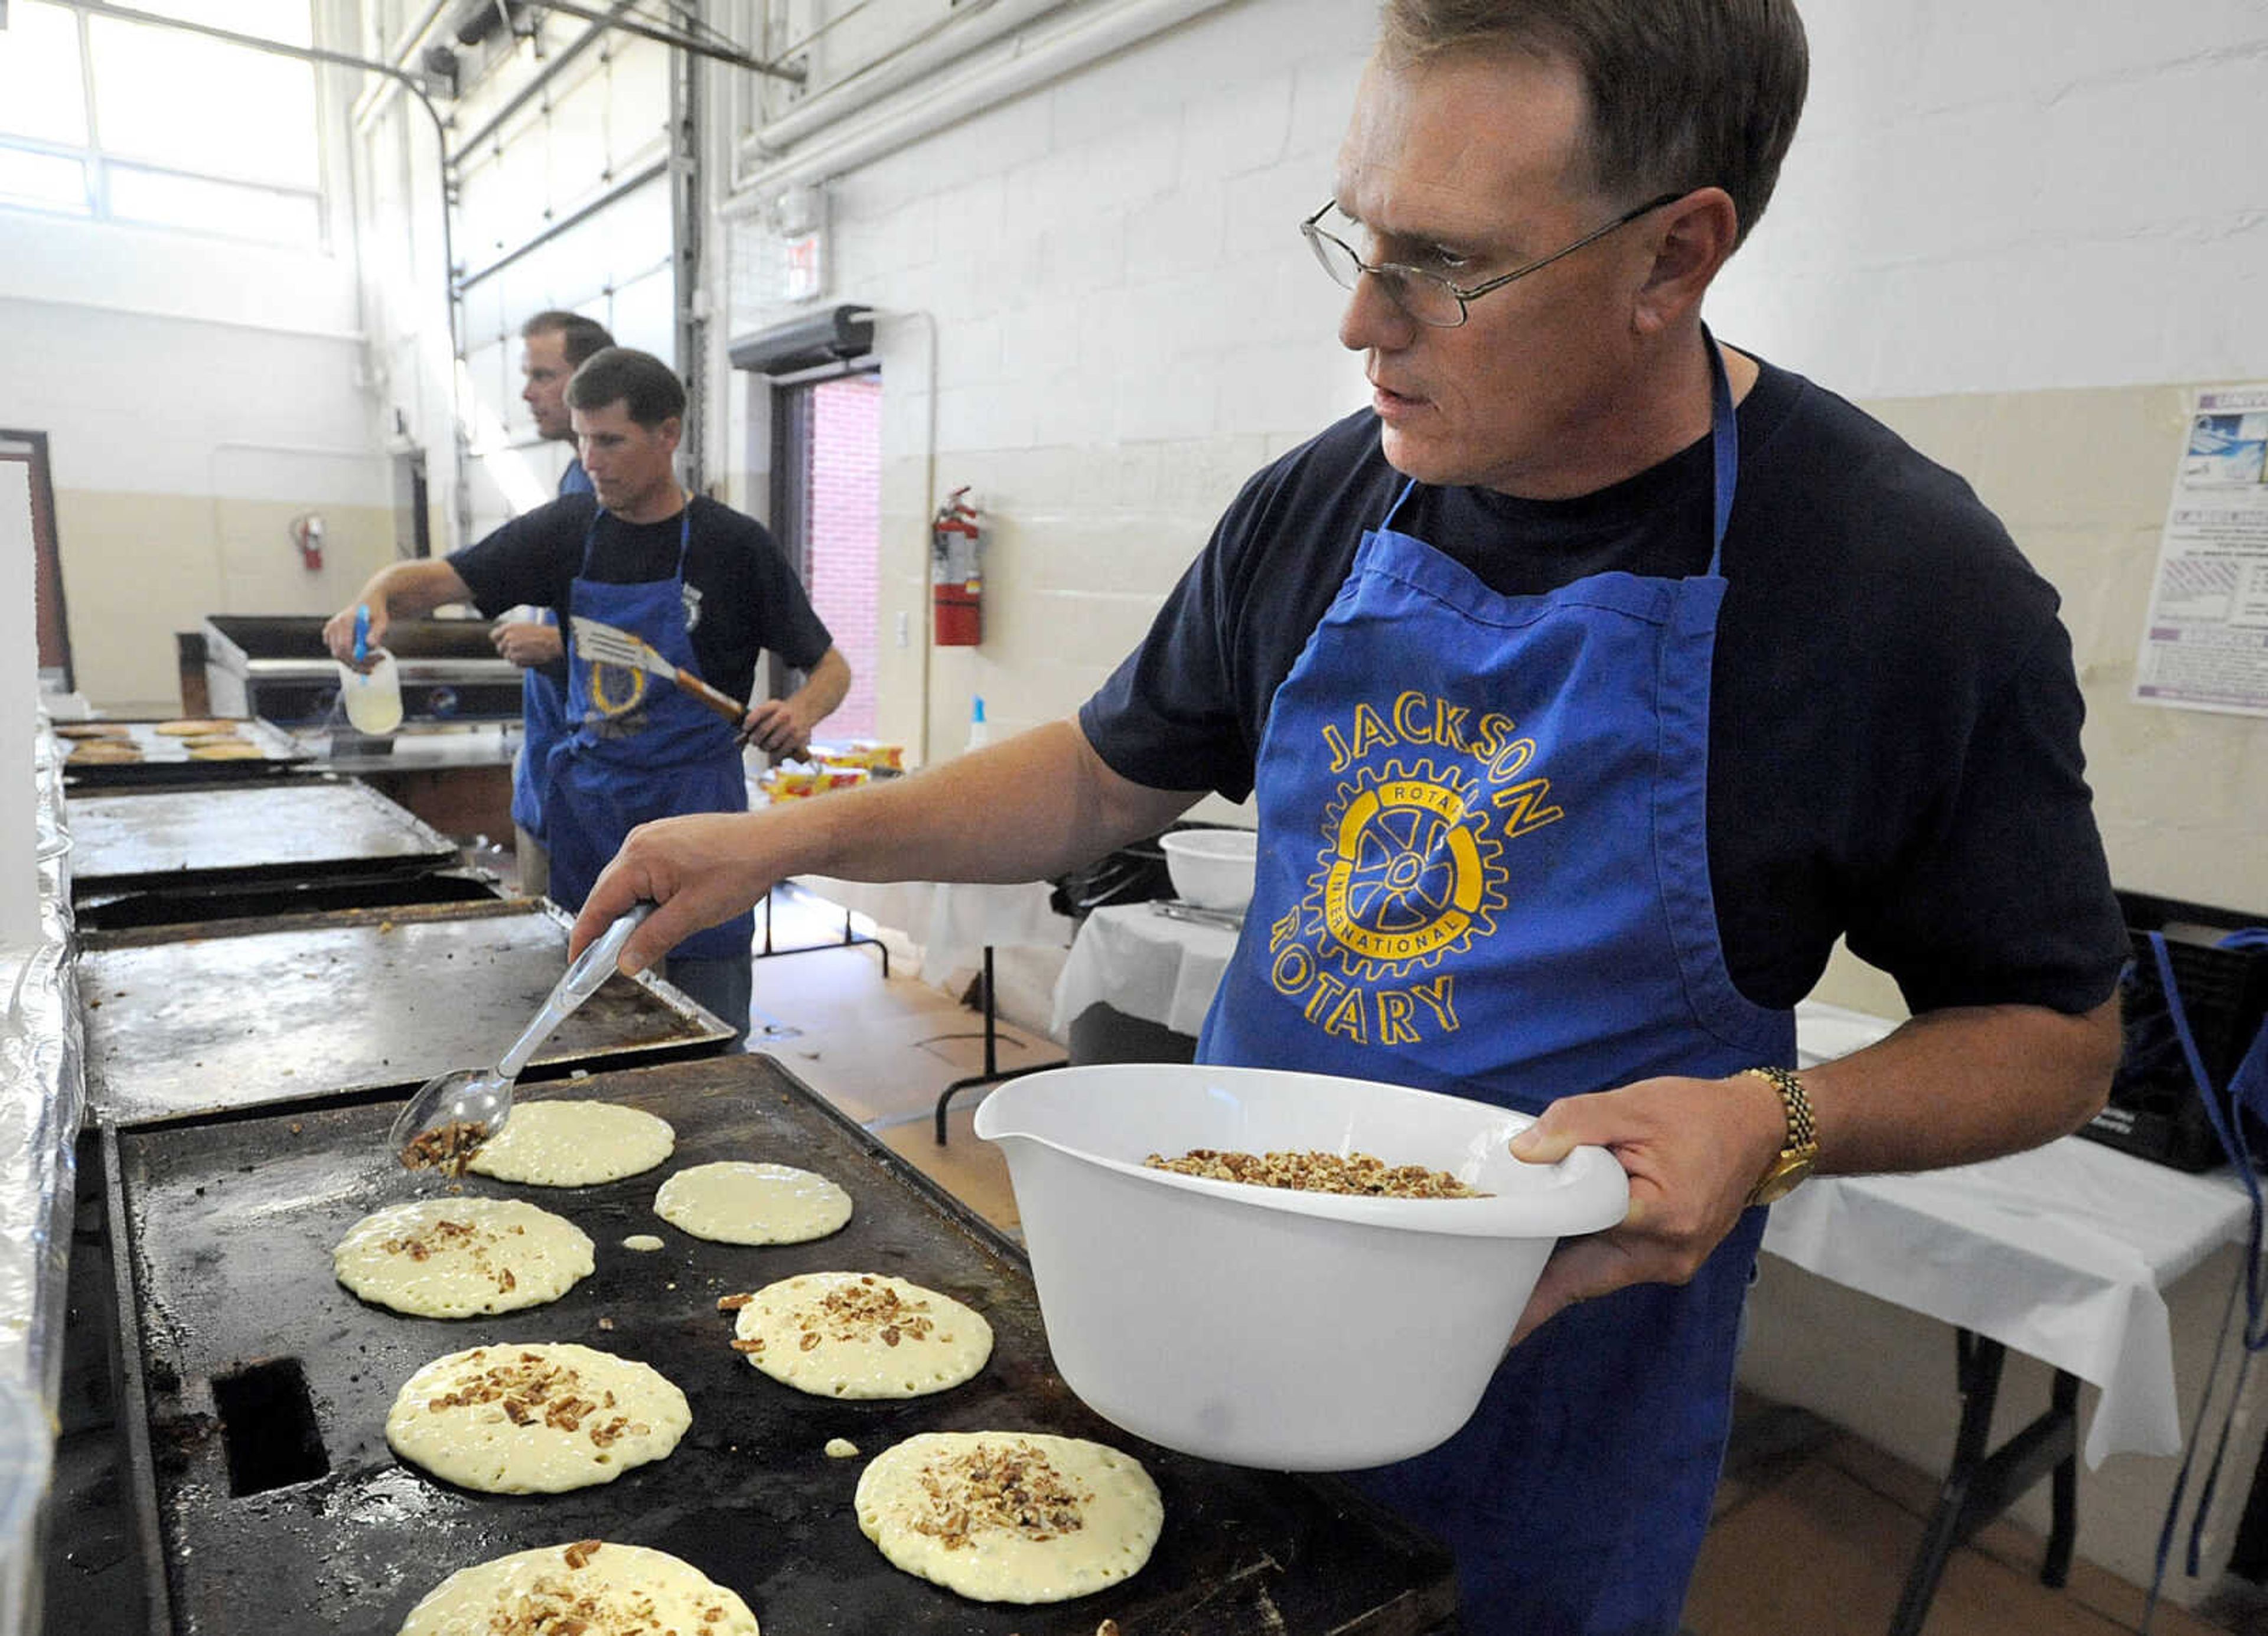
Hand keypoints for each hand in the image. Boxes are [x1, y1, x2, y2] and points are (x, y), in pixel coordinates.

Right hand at [323, 601, 387, 668]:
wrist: (369, 601)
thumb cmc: (376, 612)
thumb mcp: (381, 621)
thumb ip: (376, 632)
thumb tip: (370, 644)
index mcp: (345, 620)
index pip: (345, 647)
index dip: (356, 660)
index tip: (371, 666)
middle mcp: (335, 625)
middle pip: (339, 653)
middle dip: (356, 664)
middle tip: (372, 669)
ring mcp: (330, 629)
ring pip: (338, 655)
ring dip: (354, 662)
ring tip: (372, 660)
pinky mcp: (330, 633)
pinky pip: (337, 651)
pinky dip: (348, 657)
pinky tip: (363, 654)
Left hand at [490, 620, 563, 667]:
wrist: (554, 643)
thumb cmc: (544, 634)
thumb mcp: (525, 626)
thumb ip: (512, 631)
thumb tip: (505, 636)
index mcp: (509, 627)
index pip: (494, 636)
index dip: (499, 640)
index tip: (503, 642)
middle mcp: (508, 638)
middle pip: (500, 648)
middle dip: (508, 649)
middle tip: (519, 649)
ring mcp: (511, 649)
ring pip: (507, 657)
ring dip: (515, 657)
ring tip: (527, 653)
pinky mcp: (516, 659)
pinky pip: (515, 663)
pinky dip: (521, 662)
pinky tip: (530, 657)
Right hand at [569, 811, 788, 974]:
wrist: (772, 841)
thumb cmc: (738, 870)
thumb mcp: (693, 915)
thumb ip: (654, 939)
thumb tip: (624, 964)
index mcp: (638, 858)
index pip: (598, 904)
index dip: (585, 936)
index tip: (575, 962)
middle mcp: (639, 841)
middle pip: (608, 891)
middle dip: (606, 926)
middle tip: (604, 961)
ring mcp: (653, 836)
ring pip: (626, 882)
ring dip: (628, 910)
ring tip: (638, 938)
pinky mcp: (668, 838)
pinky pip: (643, 870)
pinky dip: (643, 894)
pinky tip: (659, 911)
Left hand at [739, 696, 820, 757]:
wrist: (806, 709)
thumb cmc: (783, 712)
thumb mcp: (770, 709)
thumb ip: (756, 721)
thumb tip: (738, 741)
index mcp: (774, 705)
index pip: (757, 714)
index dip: (748, 724)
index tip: (746, 729)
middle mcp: (783, 714)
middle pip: (762, 731)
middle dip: (755, 739)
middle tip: (754, 741)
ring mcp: (791, 727)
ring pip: (770, 743)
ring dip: (764, 748)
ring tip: (764, 746)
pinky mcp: (798, 738)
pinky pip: (781, 751)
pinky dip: (774, 755)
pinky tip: (772, 753)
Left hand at [1501, 1069, 1788, 1345]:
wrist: (1755, 1128)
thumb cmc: (1698, 1114)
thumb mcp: (1633, 1106)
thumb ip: (1574, 1124)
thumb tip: (1522, 1152)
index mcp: (1662, 1218)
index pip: (1577, 1247)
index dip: (1530, 1267)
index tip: (1493, 1304)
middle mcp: (1668, 1255)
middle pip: (1582, 1278)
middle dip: (1532, 1289)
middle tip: (1481, 1310)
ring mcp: (1670, 1263)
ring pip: (1594, 1274)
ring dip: (1554, 1269)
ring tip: (1498, 1278)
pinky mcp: (1666, 1259)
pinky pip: (1611, 1264)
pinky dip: (1579, 1255)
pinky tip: (1544, 1250)